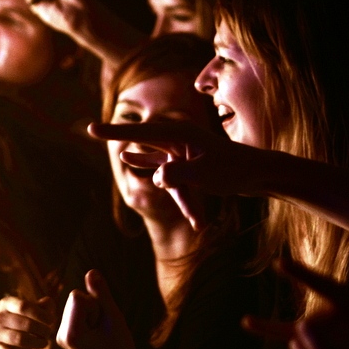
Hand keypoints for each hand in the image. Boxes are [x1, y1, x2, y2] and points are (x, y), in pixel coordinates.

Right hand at [0, 296, 54, 348]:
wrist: (15, 343)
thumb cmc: (29, 321)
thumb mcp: (37, 312)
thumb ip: (45, 306)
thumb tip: (47, 302)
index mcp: (7, 303)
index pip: (23, 306)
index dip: (40, 314)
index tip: (51, 320)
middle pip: (22, 323)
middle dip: (40, 329)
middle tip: (49, 333)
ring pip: (17, 339)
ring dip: (36, 342)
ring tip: (45, 343)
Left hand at [56, 270, 142, 348]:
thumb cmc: (120, 347)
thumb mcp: (113, 317)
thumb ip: (101, 294)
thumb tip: (90, 271)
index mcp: (69, 334)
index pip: (76, 296)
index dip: (95, 304)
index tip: (101, 326)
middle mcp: (60, 334)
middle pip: (74, 297)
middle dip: (93, 307)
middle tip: (102, 330)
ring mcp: (60, 335)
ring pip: (76, 301)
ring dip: (92, 312)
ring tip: (99, 333)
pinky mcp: (65, 333)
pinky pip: (77, 308)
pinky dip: (89, 315)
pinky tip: (94, 332)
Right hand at [90, 121, 265, 228]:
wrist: (257, 173)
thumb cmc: (233, 169)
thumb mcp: (205, 173)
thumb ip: (178, 174)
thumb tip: (157, 177)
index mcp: (180, 134)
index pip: (141, 133)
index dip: (115, 132)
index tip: (91, 130)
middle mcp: (178, 139)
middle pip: (145, 148)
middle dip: (128, 146)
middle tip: (91, 130)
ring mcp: (181, 152)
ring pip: (164, 175)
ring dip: (180, 199)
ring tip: (199, 219)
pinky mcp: (186, 164)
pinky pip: (172, 180)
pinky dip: (175, 194)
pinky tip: (133, 163)